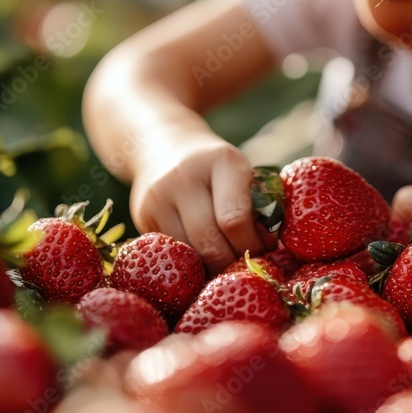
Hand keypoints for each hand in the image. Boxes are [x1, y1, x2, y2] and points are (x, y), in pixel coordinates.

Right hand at [129, 133, 271, 272]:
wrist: (163, 145)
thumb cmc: (216, 168)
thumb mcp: (241, 173)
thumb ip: (258, 206)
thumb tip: (270, 249)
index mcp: (222, 161)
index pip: (235, 219)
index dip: (253, 245)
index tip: (265, 250)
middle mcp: (185, 177)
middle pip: (210, 241)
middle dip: (232, 262)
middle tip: (245, 264)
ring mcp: (158, 197)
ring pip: (189, 253)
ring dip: (212, 267)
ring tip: (226, 263)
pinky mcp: (142, 215)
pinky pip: (172, 251)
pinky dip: (192, 261)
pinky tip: (203, 256)